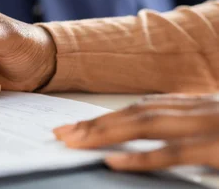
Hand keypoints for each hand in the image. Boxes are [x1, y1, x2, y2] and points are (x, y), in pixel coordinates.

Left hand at [53, 93, 218, 170]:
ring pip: (146, 125)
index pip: (146, 108)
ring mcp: (210, 126)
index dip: (110, 115)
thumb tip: (166, 140)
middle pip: (138, 113)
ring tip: (74, 141)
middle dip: (97, 122)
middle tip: (63, 133)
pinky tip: (112, 161)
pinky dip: (141, 157)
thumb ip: (194, 130)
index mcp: (202, 105)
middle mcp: (201, 110)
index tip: (79, 124)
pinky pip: (174, 153)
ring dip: (106, 132)